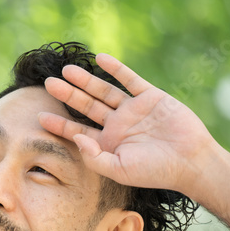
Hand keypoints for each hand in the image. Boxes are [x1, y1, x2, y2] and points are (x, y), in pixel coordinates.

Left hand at [38, 53, 219, 194]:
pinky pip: (130, 79)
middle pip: (86, 106)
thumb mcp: (118, 169)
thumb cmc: (154, 171)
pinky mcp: (150, 97)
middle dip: (67, 95)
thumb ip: (93, 156)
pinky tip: (99, 59)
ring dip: (86, 80)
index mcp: (108, 143)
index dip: (59, 123)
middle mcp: (117, 124)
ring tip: (66, 70)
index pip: (77, 130)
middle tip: (47, 84)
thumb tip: (76, 137)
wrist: (191, 161)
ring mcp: (133, 109)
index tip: (39, 116)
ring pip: (104, 91)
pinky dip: (116, 69)